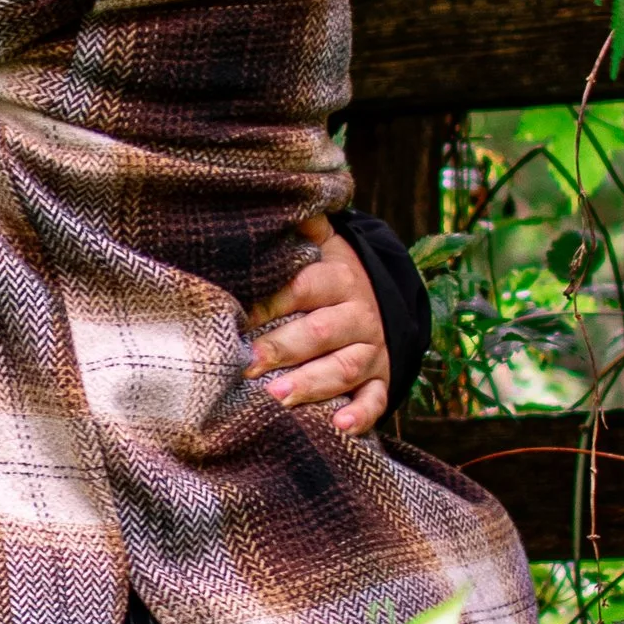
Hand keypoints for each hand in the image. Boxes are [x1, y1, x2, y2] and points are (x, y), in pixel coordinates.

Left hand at [247, 214, 388, 437]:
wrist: (386, 300)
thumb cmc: (331, 276)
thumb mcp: (323, 245)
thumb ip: (302, 228)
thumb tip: (282, 197)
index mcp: (338, 278)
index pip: (303, 288)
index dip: (271, 303)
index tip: (237, 318)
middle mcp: (358, 314)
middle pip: (321, 331)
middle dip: (284, 348)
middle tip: (248, 365)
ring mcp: (372, 349)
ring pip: (345, 367)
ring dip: (313, 383)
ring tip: (280, 398)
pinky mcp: (381, 379)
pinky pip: (376, 400)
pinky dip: (361, 415)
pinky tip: (339, 427)